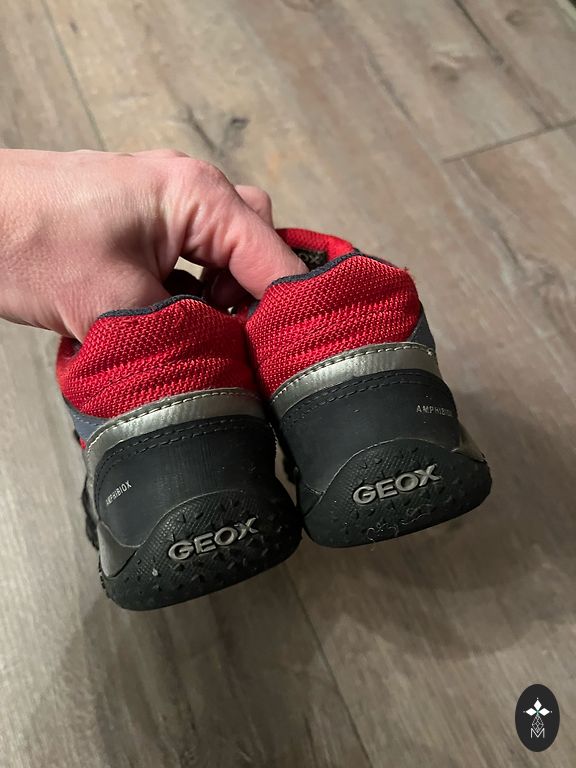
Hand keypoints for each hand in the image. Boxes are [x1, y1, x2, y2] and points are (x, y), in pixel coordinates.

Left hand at [0, 148, 305, 339]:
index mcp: (195, 195)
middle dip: (254, 298)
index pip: (270, 254)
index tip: (297, 350)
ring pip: (226, 254)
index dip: (288, 307)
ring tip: (200, 330)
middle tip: (239, 341)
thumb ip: (187, 330)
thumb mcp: (116, 302)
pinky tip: (175, 317)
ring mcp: (166, 205)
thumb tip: (226, 360)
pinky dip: (195, 290)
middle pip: (257, 247)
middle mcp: (189, 191)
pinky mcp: (144, 224)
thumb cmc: (25, 237)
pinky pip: (194, 257)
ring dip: (223, 296)